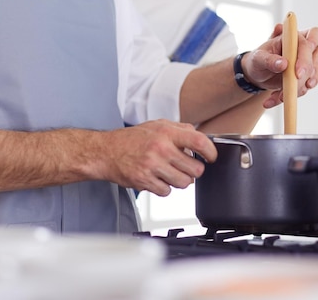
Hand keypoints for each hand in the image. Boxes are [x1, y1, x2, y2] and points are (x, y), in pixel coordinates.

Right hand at [98, 120, 216, 196]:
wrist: (106, 151)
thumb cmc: (131, 139)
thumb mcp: (157, 125)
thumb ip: (180, 129)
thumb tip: (199, 137)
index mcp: (166, 132)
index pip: (199, 142)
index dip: (211, 152)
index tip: (211, 157)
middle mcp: (160, 148)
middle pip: (195, 169)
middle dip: (194, 170)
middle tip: (186, 167)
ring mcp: (152, 166)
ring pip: (183, 183)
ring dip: (180, 180)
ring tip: (169, 172)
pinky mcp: (144, 181)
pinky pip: (167, 191)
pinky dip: (164, 187)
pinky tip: (157, 178)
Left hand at [244, 24, 317, 107]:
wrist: (258, 74)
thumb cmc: (258, 60)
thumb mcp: (258, 59)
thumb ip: (269, 60)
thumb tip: (283, 63)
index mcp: (293, 36)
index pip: (309, 38)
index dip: (306, 56)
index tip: (297, 73)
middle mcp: (305, 45)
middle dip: (309, 71)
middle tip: (295, 87)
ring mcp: (310, 60)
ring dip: (302, 86)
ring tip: (281, 95)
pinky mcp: (310, 74)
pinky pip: (311, 84)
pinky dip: (296, 93)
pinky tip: (280, 97)